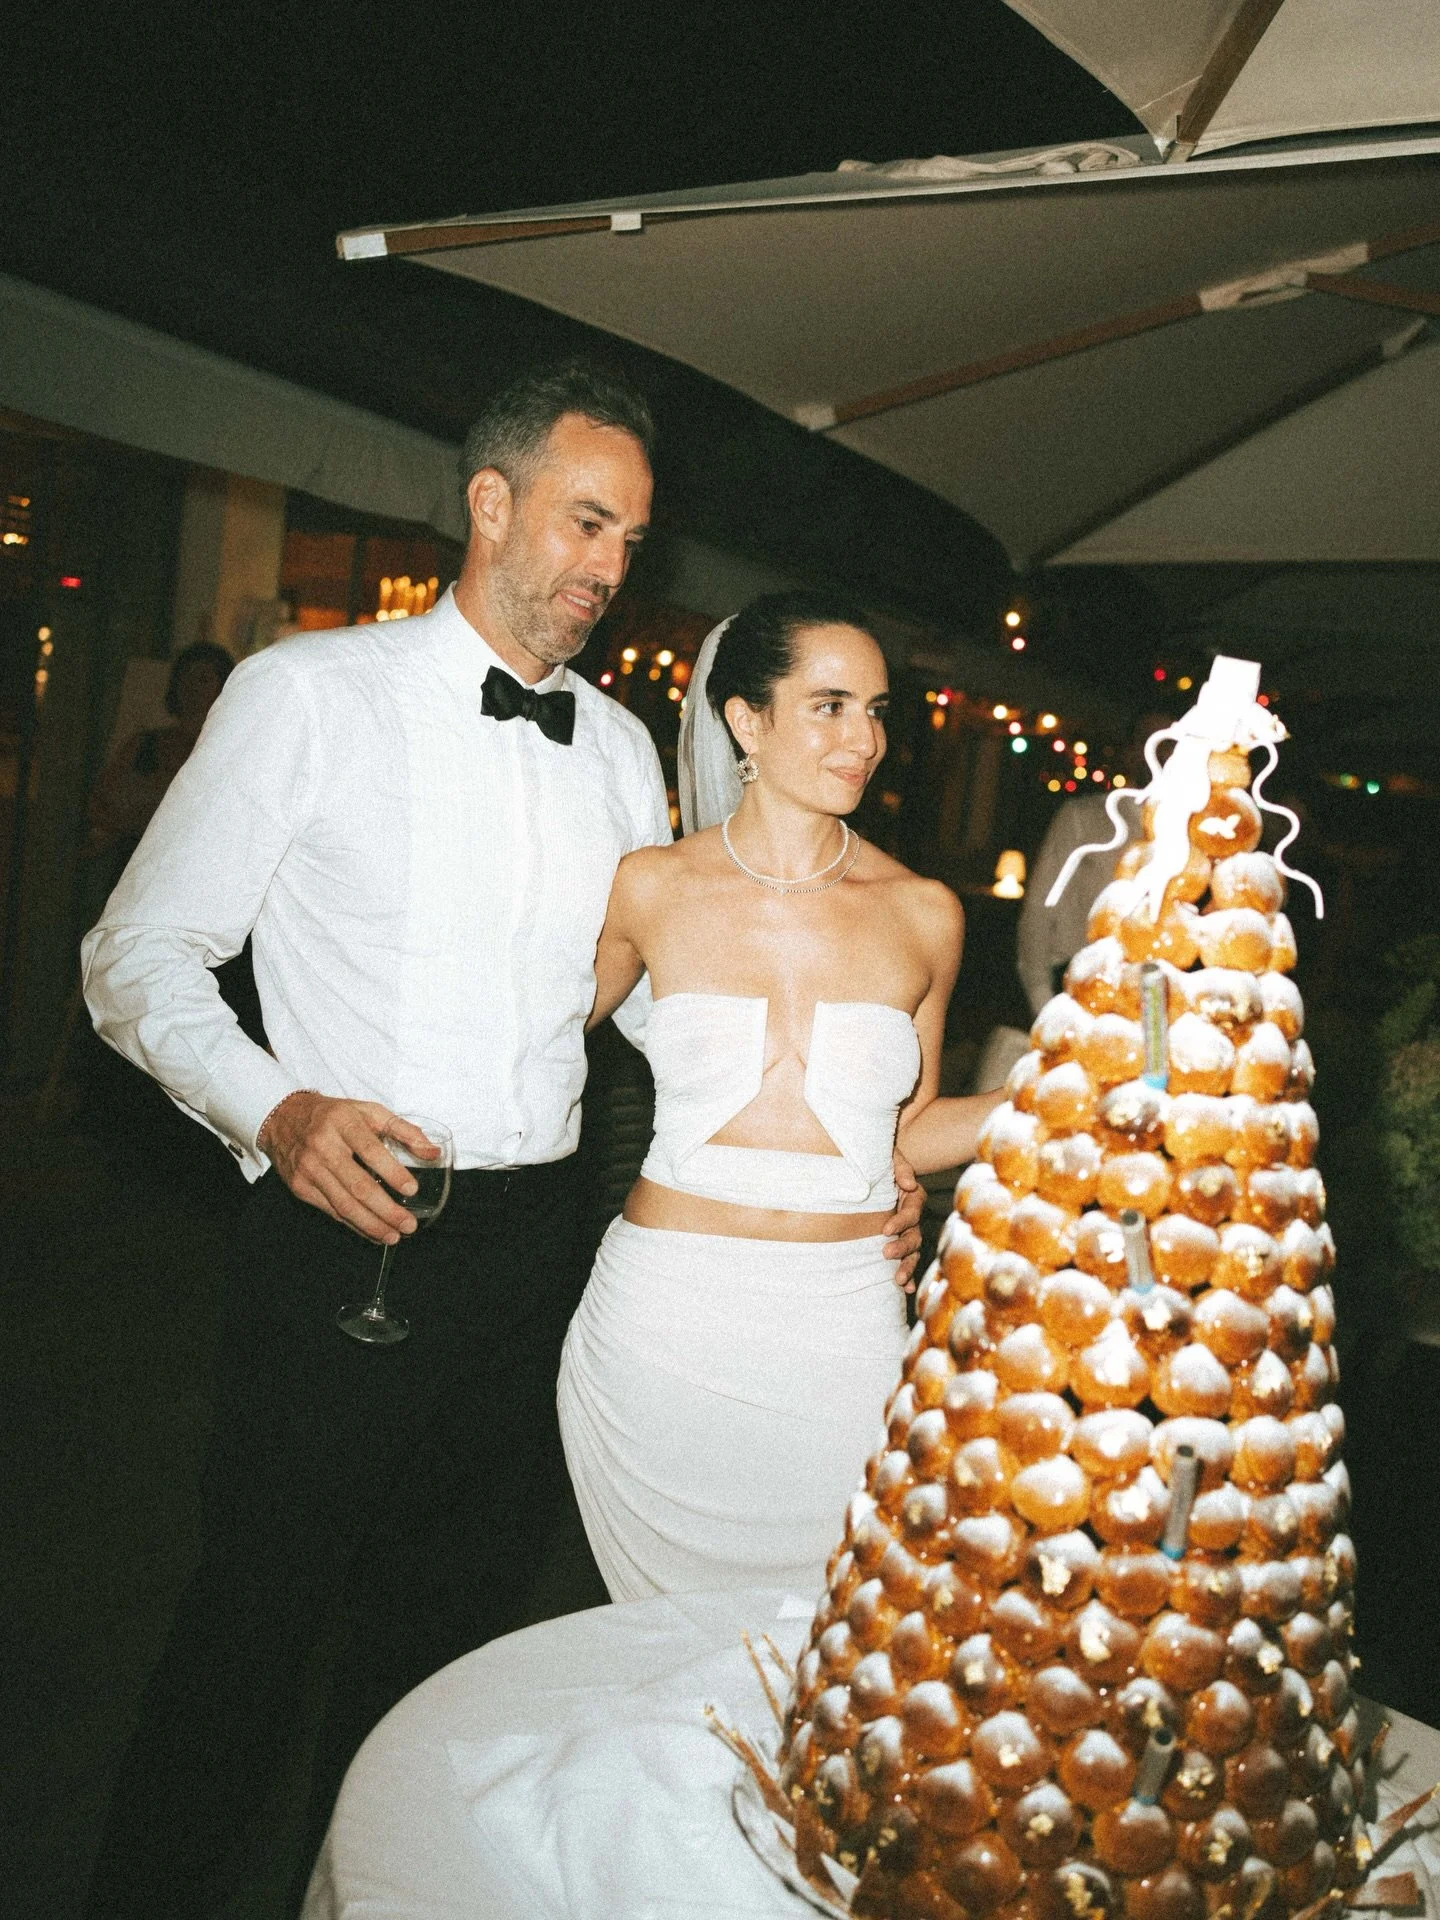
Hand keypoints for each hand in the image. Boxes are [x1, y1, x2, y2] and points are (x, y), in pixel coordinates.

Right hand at [258, 1092, 437, 1243]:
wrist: (284, 1118)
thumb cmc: (333, 1116)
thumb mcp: (368, 1111)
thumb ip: (404, 1130)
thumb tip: (433, 1152)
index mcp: (343, 1123)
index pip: (370, 1151)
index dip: (392, 1172)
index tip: (412, 1189)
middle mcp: (323, 1146)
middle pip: (357, 1185)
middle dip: (386, 1210)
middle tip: (408, 1224)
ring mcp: (309, 1169)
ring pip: (343, 1204)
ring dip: (371, 1224)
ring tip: (393, 1235)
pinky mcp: (300, 1187)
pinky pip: (331, 1211)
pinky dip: (354, 1225)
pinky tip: (372, 1232)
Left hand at [883, 1150, 924, 1292]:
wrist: (870, 1164)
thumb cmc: (879, 1158)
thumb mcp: (889, 1156)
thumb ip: (899, 1167)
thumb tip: (908, 1183)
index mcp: (913, 1195)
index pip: (912, 1211)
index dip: (901, 1221)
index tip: (885, 1229)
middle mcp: (913, 1215)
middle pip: (915, 1234)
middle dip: (902, 1246)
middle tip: (886, 1253)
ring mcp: (907, 1229)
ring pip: (913, 1251)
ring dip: (907, 1265)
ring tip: (898, 1280)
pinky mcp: (899, 1240)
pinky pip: (907, 1258)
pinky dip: (909, 1274)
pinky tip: (907, 1289)